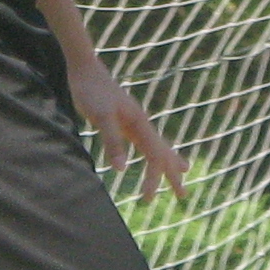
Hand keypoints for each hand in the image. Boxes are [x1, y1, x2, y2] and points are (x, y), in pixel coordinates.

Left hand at [65, 56, 187, 203]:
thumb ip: (112, 141)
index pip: (153, 156)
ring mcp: (135, 122)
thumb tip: (121, 169)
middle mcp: (142, 124)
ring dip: (169, 162)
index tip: (147, 199)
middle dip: (172, 175)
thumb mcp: (100, 117)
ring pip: (158, 146)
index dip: (153, 178)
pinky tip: (152, 153)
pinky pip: (145, 142)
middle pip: (163, 153)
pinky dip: (154, 152)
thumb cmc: (91, 92)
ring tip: (183, 172)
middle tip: (183, 196)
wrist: (85, 70)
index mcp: (140, 123)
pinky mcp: (125, 121)